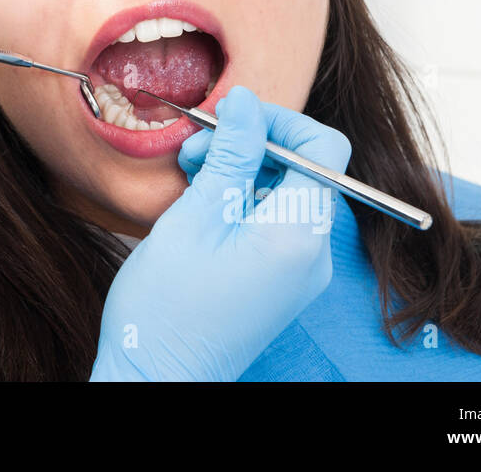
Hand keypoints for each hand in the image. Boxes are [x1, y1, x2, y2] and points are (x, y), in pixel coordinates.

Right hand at [90, 85, 351, 380]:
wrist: (156, 379)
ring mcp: (299, 271)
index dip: (280, 121)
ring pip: (284, 191)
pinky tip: (200, 204)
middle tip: (194, 149)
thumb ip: (230, 154)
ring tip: (189, 176)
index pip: (324, 148)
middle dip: (250, 144)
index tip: (231, 118)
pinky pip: (273, 221)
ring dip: (240, 170)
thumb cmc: (166, 307)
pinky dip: (240, 200)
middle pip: (304, 168)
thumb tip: (247, 101)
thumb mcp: (194, 216)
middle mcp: (312, 254)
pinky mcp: (280, 280)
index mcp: (298, 235)